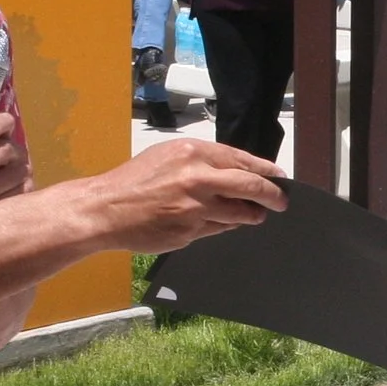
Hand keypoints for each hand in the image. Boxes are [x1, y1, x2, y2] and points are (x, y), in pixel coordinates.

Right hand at [95, 139, 284, 250]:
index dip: (266, 171)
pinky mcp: (190, 231)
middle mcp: (198, 178)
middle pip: (250, 187)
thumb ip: (202, 162)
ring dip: (251, 215)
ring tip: (255, 215)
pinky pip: (218, 229)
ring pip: (238, 213)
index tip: (278, 178)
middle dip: (272, 196)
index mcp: (193, 153)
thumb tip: (235, 171)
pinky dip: (225, 226)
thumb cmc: (133, 182)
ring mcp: (195, 208)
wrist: (105, 209)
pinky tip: (224, 223)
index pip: (242, 161)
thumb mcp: (168, 156)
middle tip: (281, 202)